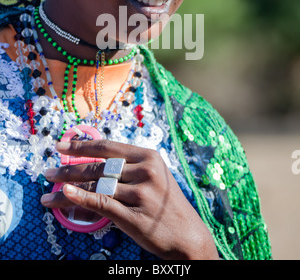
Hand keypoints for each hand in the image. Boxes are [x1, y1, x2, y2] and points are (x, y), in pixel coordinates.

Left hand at [41, 139, 218, 259]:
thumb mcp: (154, 177)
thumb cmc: (166, 205)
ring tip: (48, 189)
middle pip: (98, 166)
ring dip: (67, 187)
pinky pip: (101, 204)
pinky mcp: (134, 215)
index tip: (61, 145)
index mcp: (149, 156)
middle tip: (48, 171)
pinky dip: (80, 199)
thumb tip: (93, 162)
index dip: (81, 145)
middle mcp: (145, 171)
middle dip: (69, 168)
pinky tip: (64, 195)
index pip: (108, 147)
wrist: (188, 235)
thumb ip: (129, 167)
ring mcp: (140, 193)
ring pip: (95, 186)